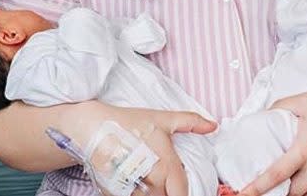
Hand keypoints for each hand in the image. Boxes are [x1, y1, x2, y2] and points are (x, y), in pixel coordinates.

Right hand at [65, 103, 216, 195]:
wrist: (93, 126)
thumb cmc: (130, 122)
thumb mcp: (163, 119)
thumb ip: (190, 122)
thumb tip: (213, 126)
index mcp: (166, 165)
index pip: (181, 193)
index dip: (182, 192)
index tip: (178, 187)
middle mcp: (150, 181)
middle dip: (167, 191)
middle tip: (162, 179)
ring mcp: (131, 190)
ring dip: (152, 193)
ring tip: (149, 180)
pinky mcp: (115, 193)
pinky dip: (136, 194)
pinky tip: (136, 184)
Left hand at [238, 92, 306, 195]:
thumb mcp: (304, 101)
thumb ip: (281, 108)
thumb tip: (263, 115)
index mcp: (305, 149)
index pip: (276, 174)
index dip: (258, 187)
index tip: (244, 193)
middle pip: (291, 192)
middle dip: (277, 194)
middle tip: (267, 190)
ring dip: (295, 194)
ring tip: (286, 189)